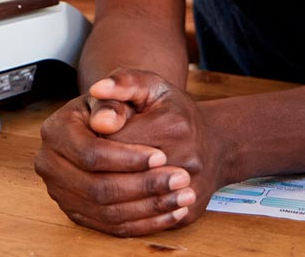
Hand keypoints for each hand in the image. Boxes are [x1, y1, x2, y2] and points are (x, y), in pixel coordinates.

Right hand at [34, 90, 198, 236]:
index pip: (91, 153)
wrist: (127, 126)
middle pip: (97, 187)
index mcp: (57, 129)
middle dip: (143, 185)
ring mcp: (61, 192)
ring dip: (148, 207)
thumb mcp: (134, 86)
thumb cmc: (131, 105)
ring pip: (106, 211)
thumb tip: (106, 121)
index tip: (162, 156)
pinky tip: (173, 212)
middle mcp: (50, 163)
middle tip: (180, 179)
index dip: (127, 158)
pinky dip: (145, 223)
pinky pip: (111, 227)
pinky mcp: (78, 213)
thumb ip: (123, 87)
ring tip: (183, 195)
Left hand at [88, 69, 232, 231]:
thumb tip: (96, 90)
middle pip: (121, 174)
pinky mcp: (189, 214)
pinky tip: (113, 200)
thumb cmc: (172, 111)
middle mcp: (188, 160)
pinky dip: (124, 213)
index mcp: (174, 125)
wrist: (213, 143)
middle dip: (99, 167)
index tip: (92, 132)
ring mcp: (191, 190)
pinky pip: (149, 221)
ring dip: (107, 193)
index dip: (95, 137)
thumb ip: (122, 83)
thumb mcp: (150, 86)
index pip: (113, 140)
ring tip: (99, 177)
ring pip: (131, 202)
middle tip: (91, 159)